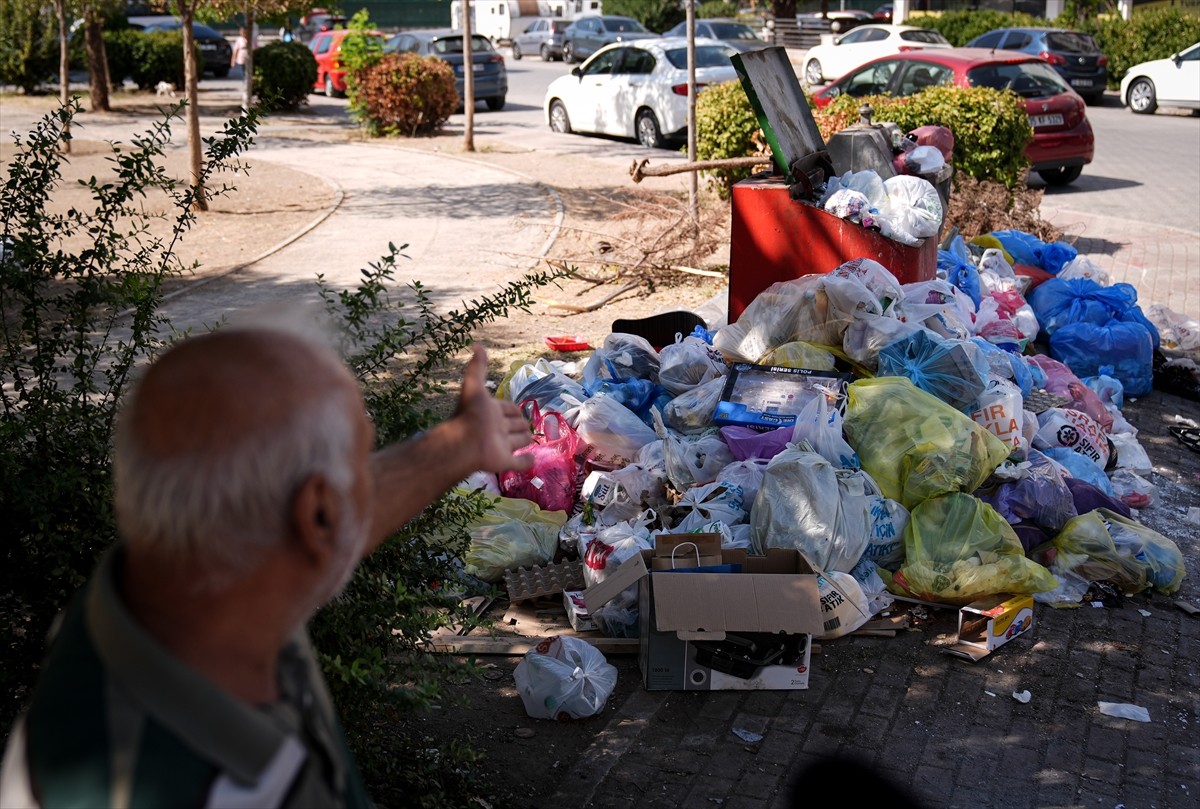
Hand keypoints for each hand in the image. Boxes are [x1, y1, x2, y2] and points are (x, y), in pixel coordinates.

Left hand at [456, 346, 533, 473]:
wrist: (465, 442)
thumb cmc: (471, 414)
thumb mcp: (474, 386)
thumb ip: (477, 367)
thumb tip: (477, 344)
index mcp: (491, 412)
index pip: (507, 408)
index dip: (512, 408)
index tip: (518, 409)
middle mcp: (497, 429)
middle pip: (514, 425)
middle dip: (520, 424)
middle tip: (526, 425)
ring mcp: (501, 446)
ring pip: (518, 442)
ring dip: (524, 440)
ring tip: (530, 439)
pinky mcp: (505, 462)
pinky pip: (519, 463)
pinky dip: (526, 462)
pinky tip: (532, 459)